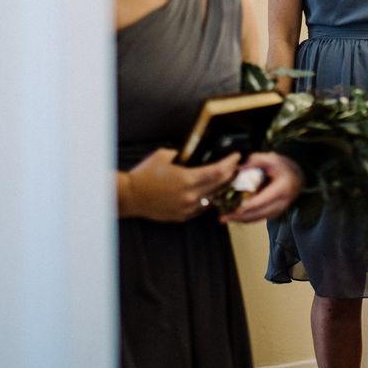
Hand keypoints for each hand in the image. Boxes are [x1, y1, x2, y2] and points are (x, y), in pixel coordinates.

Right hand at [119, 149, 239, 221]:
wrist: (130, 196)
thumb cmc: (145, 174)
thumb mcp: (165, 155)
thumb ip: (183, 154)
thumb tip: (195, 151)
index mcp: (188, 179)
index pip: (218, 172)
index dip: (230, 163)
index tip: (237, 157)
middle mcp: (190, 196)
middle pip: (220, 185)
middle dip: (230, 174)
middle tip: (236, 166)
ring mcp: (187, 208)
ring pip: (213, 198)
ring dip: (222, 188)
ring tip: (226, 179)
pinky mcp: (182, 216)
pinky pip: (202, 207)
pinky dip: (208, 198)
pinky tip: (210, 191)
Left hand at [223, 152, 302, 223]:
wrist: (298, 177)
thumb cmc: (284, 167)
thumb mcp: (272, 159)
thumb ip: (255, 161)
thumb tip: (238, 169)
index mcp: (283, 188)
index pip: (261, 201)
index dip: (246, 206)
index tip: (232, 208)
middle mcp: (282, 202)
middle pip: (258, 213)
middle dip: (239, 217)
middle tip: (223, 217)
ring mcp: (279, 210)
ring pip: (258, 218)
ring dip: (241, 220)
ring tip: (225, 218)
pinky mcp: (275, 213)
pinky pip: (259, 218)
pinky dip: (247, 218)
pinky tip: (235, 217)